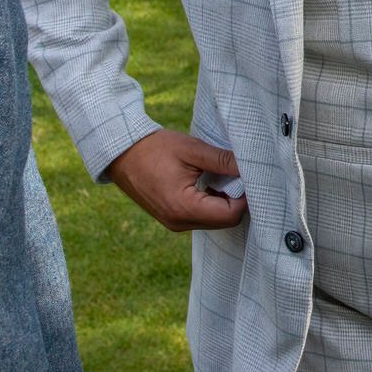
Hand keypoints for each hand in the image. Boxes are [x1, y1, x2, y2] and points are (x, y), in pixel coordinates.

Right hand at [105, 129, 248, 232]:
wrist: (121, 152)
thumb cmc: (155, 148)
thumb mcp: (192, 150)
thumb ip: (222, 161)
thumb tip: (251, 166)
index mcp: (184, 208)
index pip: (230, 215)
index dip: (246, 196)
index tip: (250, 176)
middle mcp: (179, 222)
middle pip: (224, 221)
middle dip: (237, 199)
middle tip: (239, 174)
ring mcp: (175, 223)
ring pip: (214, 220)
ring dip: (224, 201)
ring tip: (222, 175)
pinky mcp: (172, 218)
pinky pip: (201, 217)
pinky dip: (211, 203)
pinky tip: (210, 182)